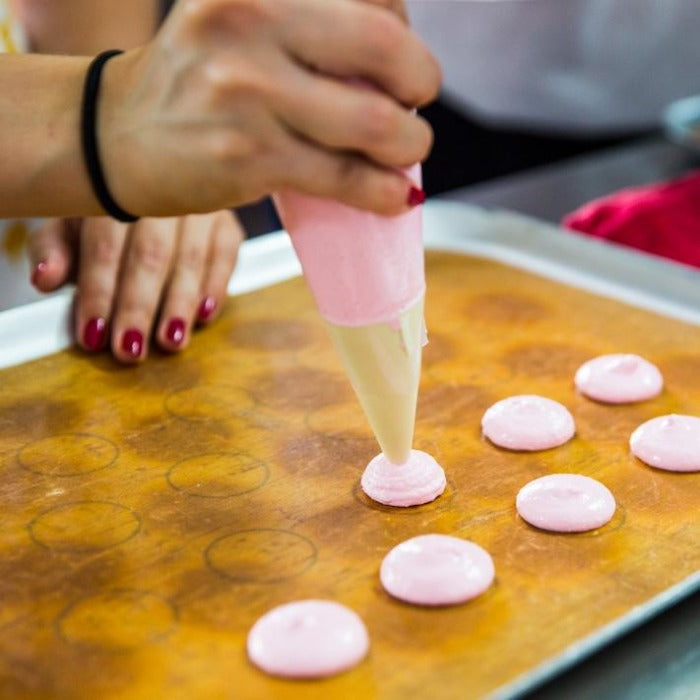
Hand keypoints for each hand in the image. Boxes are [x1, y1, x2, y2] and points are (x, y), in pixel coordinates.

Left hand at [29, 210, 242, 362]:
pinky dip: (215, 287)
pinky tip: (204, 316)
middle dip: (139, 306)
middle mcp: (161, 189)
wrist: (150, 189)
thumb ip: (54, 250)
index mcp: (112, 186)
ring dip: (179, 305)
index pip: (105, 244)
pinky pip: (226, 256)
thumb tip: (45, 278)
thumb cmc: (103, 218)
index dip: (99, 292)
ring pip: (191, 258)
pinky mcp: (227, 223)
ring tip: (170, 341)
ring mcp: (199, 203)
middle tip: (130, 349)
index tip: (93, 333)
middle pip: (151, 254)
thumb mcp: (68, 225)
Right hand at [99, 0, 440, 217]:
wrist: (117, 134)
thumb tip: (402, 63)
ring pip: (374, 121)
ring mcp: (247, 92)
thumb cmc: (195, 79)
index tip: (398, 64)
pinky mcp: (248, 158)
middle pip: (385, 46)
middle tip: (416, 104)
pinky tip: (393, 197)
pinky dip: (382, 190)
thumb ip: (310, 28)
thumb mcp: (240, 22)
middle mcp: (248, 20)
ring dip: (410, 144)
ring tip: (406, 152)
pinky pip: (343, 176)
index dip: (403, 30)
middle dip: (421, 81)